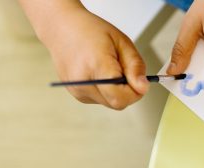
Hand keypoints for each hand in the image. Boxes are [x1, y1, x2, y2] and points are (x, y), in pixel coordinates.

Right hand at [19, 0, 147, 109]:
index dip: (135, 92)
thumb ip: (135, 67)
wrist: (61, 28)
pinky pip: (100, 99)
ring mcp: (76, 90)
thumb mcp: (122, 42)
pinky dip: (106, 90)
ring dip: (116, 91)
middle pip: (117, 103)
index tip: (138, 79)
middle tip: (123, 70)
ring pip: (110, 103)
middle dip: (127, 91)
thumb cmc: (92, 31)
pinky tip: (99, 72)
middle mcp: (83, 83)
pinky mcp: (75, 93)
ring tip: (109, 68)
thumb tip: (143, 88)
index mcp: (96, 66)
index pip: (121, 97)